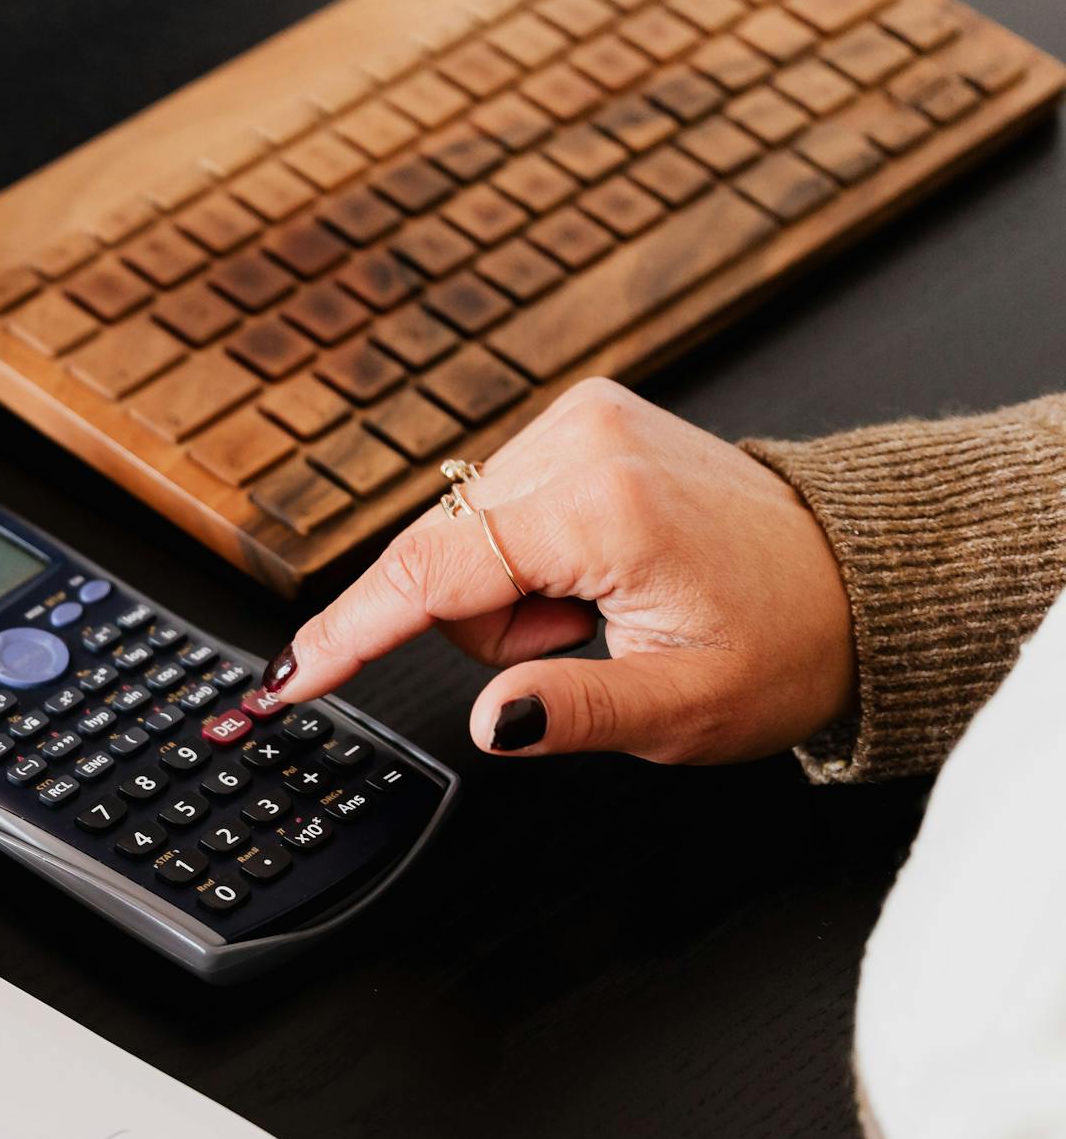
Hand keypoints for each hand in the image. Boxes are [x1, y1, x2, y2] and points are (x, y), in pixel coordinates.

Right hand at [261, 380, 854, 762]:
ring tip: (598, 608)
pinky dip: (522, 559)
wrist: (852, 574)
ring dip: (507, 596)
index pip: (431, 574)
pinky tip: (591, 573)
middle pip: (440, 561)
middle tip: (583, 643)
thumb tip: (493, 719)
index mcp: (606, 508)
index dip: (348, 635)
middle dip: (489, 626)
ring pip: (459, 540)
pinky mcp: (579, 419)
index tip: (284, 678)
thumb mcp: (687, 710)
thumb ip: (577, 716)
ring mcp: (579, 419)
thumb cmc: (784, 639)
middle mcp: (582, 441)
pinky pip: (489, 512)